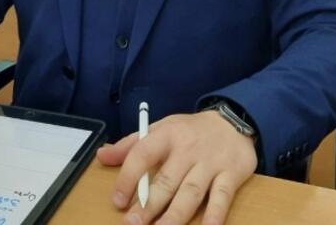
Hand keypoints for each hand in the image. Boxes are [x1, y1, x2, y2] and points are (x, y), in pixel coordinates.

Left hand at [96, 111, 256, 224]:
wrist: (234, 120)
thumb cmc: (190, 131)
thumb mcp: (161, 129)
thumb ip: (131, 145)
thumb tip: (101, 156)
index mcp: (167, 135)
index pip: (143, 154)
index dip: (128, 177)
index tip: (117, 200)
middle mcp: (188, 149)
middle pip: (166, 180)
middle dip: (149, 205)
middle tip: (133, 224)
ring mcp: (210, 162)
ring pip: (191, 191)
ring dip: (175, 214)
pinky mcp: (231, 174)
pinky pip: (222, 196)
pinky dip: (215, 214)